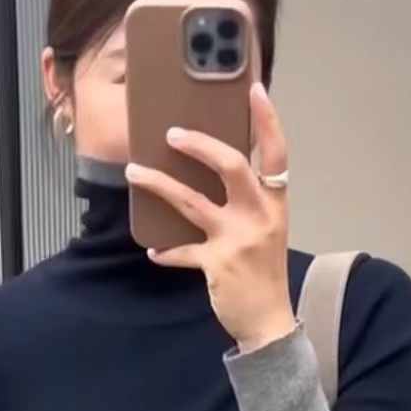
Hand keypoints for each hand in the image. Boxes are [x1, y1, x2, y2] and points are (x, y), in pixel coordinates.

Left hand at [126, 83, 294, 350]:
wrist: (270, 321)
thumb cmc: (265, 272)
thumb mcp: (267, 229)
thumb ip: (249, 200)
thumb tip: (213, 169)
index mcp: (276, 203)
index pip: (276, 152)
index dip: (267, 120)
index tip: (254, 89)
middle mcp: (260, 215)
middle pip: (231, 166)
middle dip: (199, 144)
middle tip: (171, 132)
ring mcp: (238, 239)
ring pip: (192, 201)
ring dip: (159, 184)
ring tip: (134, 171)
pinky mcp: (216, 263)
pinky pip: (181, 251)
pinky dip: (165, 250)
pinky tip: (153, 249)